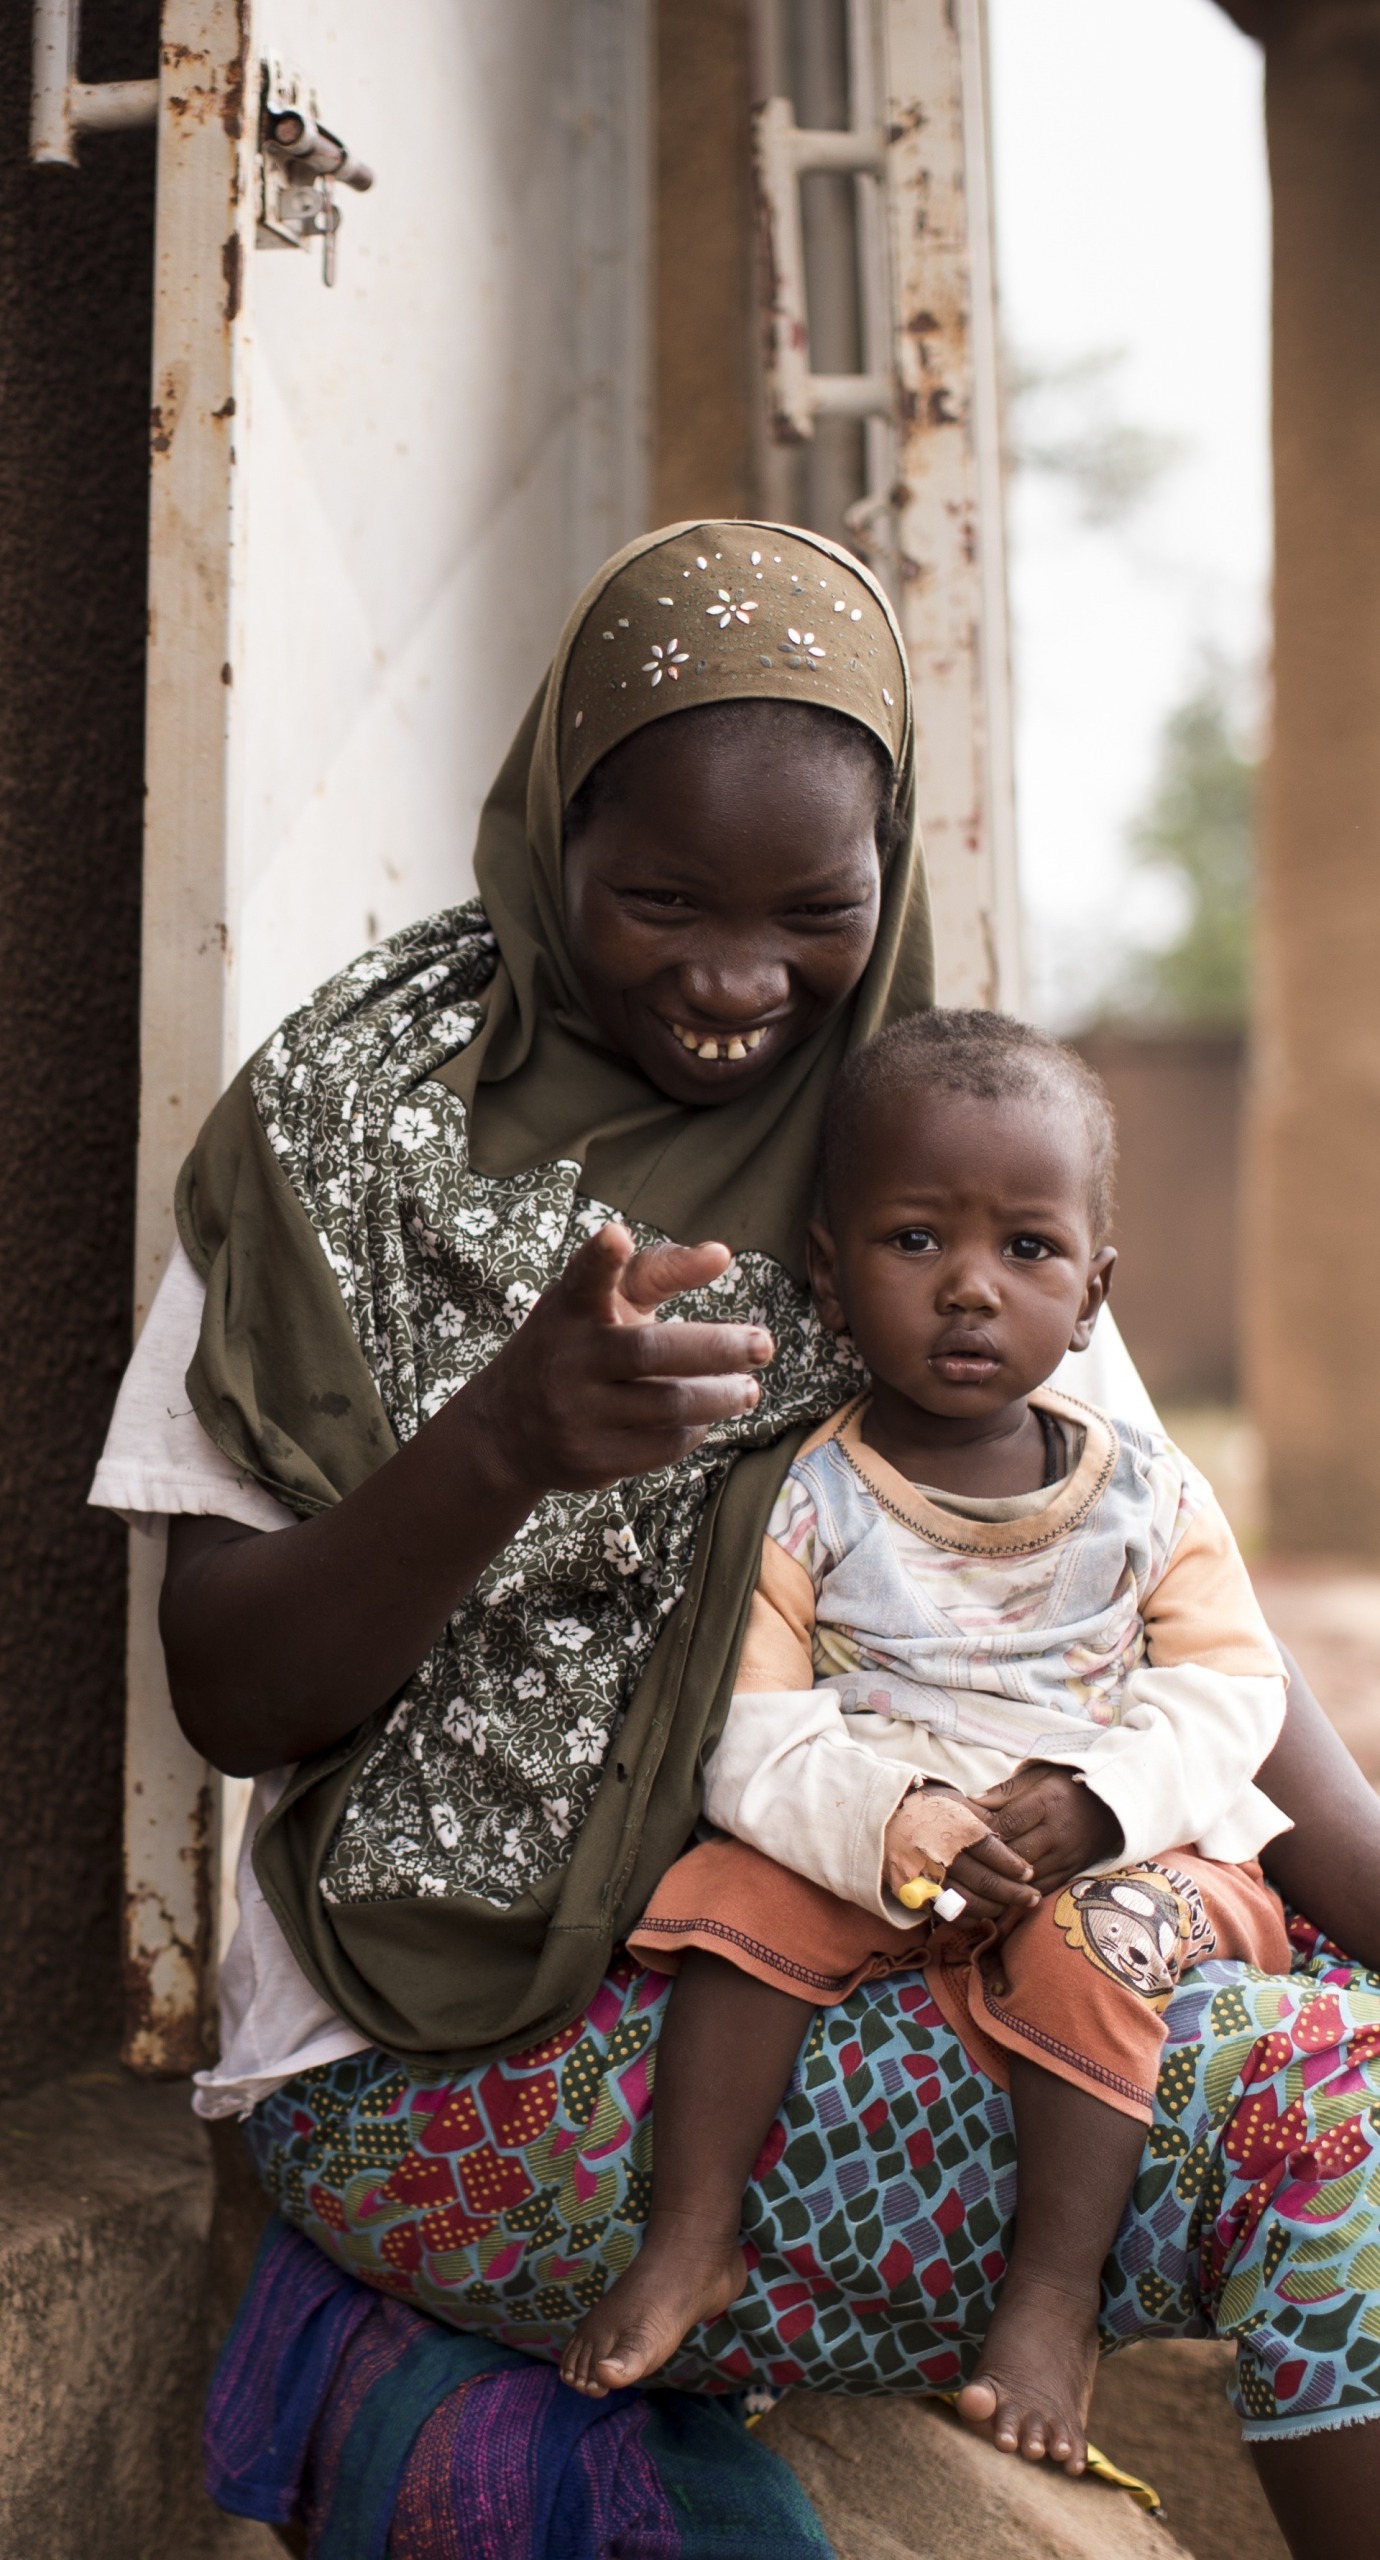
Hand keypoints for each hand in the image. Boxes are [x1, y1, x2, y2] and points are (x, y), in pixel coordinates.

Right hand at [473, 1221, 774, 1495]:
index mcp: (570, 1308)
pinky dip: (694, 1430)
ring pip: (667, 1404)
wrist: (509, 1427)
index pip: (583, 1278)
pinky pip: (661, 1446)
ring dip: (719, 1397)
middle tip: (763, 1344)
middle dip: (718, 1348)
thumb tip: (721, 1254)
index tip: (616, 1235)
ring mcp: (573, 1412)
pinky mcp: (588, 1458)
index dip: (600, 1258)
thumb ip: (659, 1271)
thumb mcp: (603, 1302)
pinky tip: (705, 1418)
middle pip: (652, 1351)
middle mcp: (566, 1358)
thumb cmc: (579, 1346)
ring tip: (747, 1390)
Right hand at [884, 1788, 1039, 1924]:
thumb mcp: (956, 1804)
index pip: (993, 1851)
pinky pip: (948, 1914)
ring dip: (996, 1908)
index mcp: (953, 1828)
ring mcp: (927, 1878)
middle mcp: (940, 1854)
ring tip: (1013, 1906)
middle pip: (986, 1881)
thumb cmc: (927, 1809)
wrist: (880, 1819)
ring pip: (970, 1902)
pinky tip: (986, 1914)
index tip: (1029, 1873)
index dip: (1015, 1865)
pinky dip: (971, 1917)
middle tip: (1033, 1897)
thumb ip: (985, 1821)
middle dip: (1014, 1892)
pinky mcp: (915, 1895)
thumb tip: (1014, 1841)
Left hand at [975, 1764, 1122, 1899]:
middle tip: (965, 1862)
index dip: (984, 1830)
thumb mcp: (1038, 1776)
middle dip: (989, 1859)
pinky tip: (999, 1894)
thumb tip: (970, 1802)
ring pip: (1026, 1877)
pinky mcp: (1071, 1872)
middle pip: (1015, 1853)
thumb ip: (1004, 1790)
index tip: (964, 1835)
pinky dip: (1020, 1893)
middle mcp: (1058, 1832)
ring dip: (1001, 1881)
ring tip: (976, 1882)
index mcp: (1047, 1803)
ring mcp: (1066, 1856)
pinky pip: (1041, 1889)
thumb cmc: (1065, 1787)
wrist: (1110, 1806)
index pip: (1009, 1822)